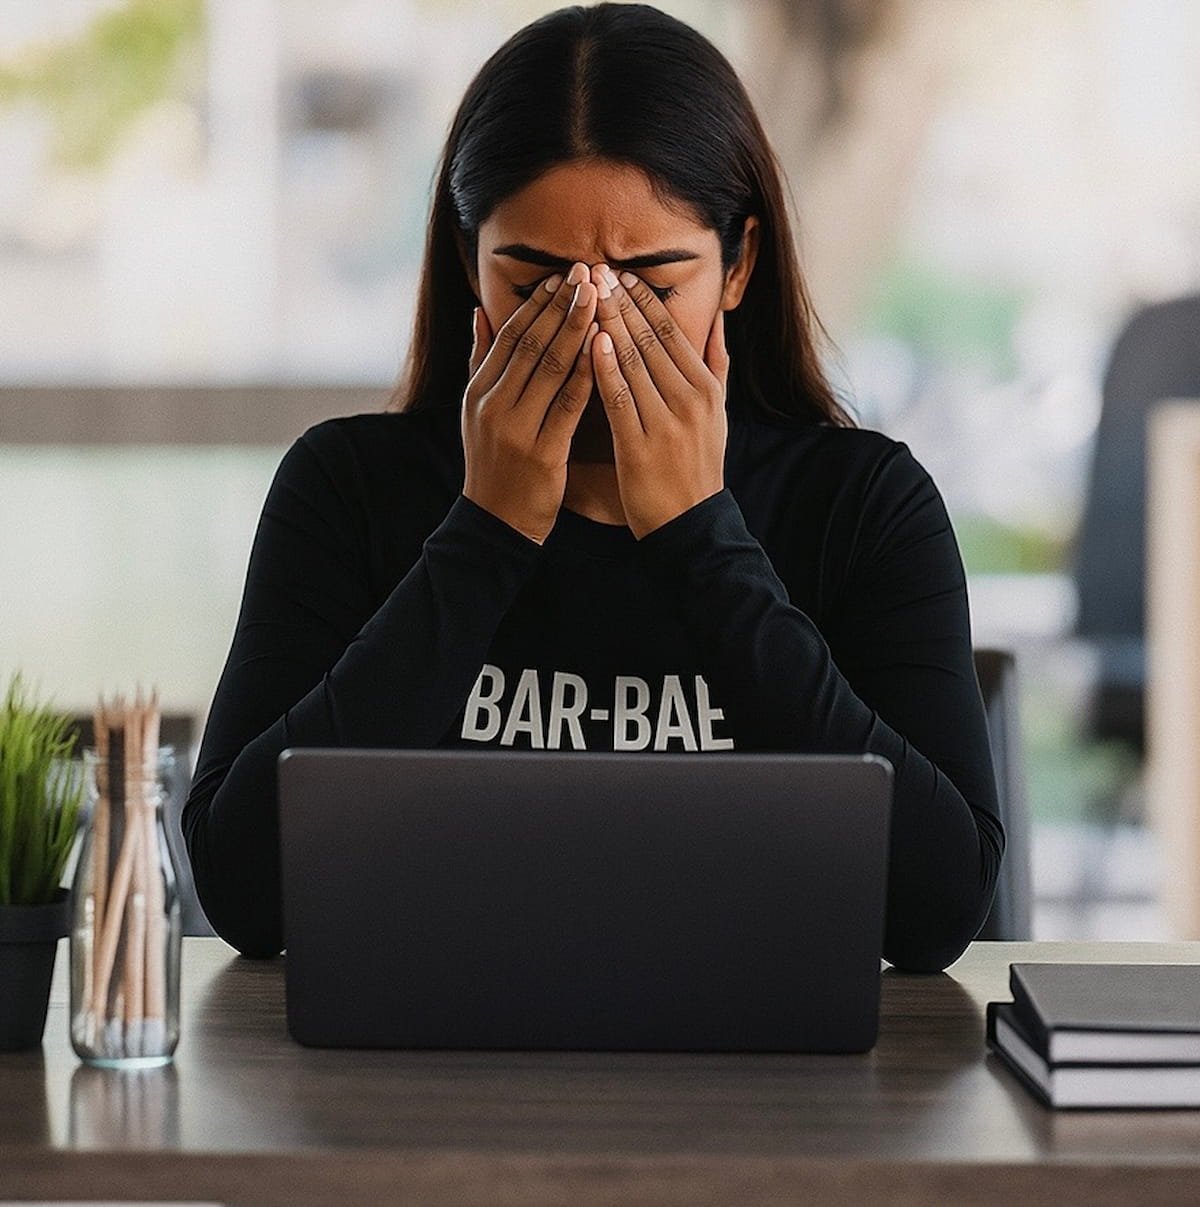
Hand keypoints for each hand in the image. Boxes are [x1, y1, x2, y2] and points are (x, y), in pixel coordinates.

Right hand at [462, 263, 599, 543]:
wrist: (497, 524)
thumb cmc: (495, 465)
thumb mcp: (477, 412)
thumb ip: (481, 362)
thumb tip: (479, 313)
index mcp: (479, 391)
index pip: (510, 334)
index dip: (537, 303)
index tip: (563, 276)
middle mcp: (492, 404)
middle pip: (531, 342)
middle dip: (561, 304)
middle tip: (589, 271)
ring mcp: (515, 428)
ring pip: (550, 366)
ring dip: (577, 328)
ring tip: (601, 297)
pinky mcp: (540, 452)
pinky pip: (568, 404)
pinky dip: (587, 373)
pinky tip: (606, 349)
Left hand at [589, 268, 729, 538]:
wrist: (692, 524)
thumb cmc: (698, 467)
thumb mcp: (720, 413)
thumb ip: (717, 364)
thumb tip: (717, 319)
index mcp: (706, 388)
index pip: (671, 332)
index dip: (644, 299)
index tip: (619, 273)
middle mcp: (690, 399)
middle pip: (650, 339)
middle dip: (620, 301)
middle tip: (593, 269)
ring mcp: (666, 422)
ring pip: (633, 362)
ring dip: (607, 323)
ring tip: (585, 295)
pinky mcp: (641, 446)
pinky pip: (621, 399)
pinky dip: (605, 368)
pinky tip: (589, 342)